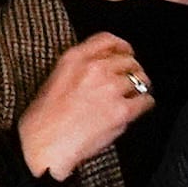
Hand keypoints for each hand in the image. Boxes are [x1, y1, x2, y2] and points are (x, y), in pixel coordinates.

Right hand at [12, 34, 153, 180]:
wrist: (43, 146)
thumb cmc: (42, 122)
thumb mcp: (53, 81)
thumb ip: (78, 71)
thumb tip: (100, 72)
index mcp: (74, 59)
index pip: (107, 40)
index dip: (121, 46)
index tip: (126, 52)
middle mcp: (94, 69)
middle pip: (128, 59)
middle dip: (131, 70)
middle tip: (130, 81)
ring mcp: (110, 88)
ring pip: (140, 79)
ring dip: (139, 87)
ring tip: (133, 96)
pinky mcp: (121, 110)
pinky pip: (146, 100)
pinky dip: (144, 104)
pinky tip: (137, 110)